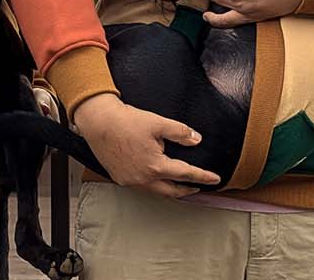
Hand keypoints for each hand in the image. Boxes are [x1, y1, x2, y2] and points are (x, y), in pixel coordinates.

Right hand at [71, 93, 220, 197]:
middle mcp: (143, 178)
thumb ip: (180, 132)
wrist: (98, 122)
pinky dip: (154, 184)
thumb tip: (195, 139)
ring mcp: (130, 180)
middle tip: (198, 187)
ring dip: (170, 188)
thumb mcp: (158, 123)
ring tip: (179, 183)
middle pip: (171, 191)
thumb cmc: (125, 121)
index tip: (214, 179)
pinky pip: (142, 186)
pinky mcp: (120, 178)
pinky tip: (156, 177)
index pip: (186, 174)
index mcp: (155, 166)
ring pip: (156, 191)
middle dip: (187, 190)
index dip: (202, 176)